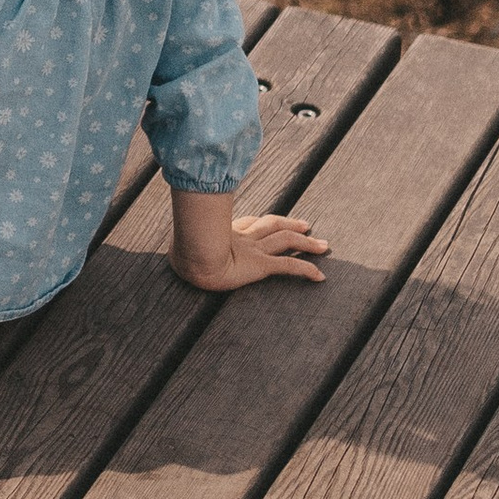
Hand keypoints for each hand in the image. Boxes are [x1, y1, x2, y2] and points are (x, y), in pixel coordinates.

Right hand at [172, 209, 329, 292]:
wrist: (188, 261)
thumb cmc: (181, 254)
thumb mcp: (181, 247)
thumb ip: (185, 249)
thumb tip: (175, 253)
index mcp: (225, 233)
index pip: (250, 223)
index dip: (265, 222)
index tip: (275, 222)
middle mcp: (243, 239)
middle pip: (273, 226)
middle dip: (291, 225)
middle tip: (307, 225)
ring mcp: (253, 251)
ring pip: (286, 242)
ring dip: (307, 243)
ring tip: (323, 245)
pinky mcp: (259, 265)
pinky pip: (287, 267)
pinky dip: (306, 270)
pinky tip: (320, 276)